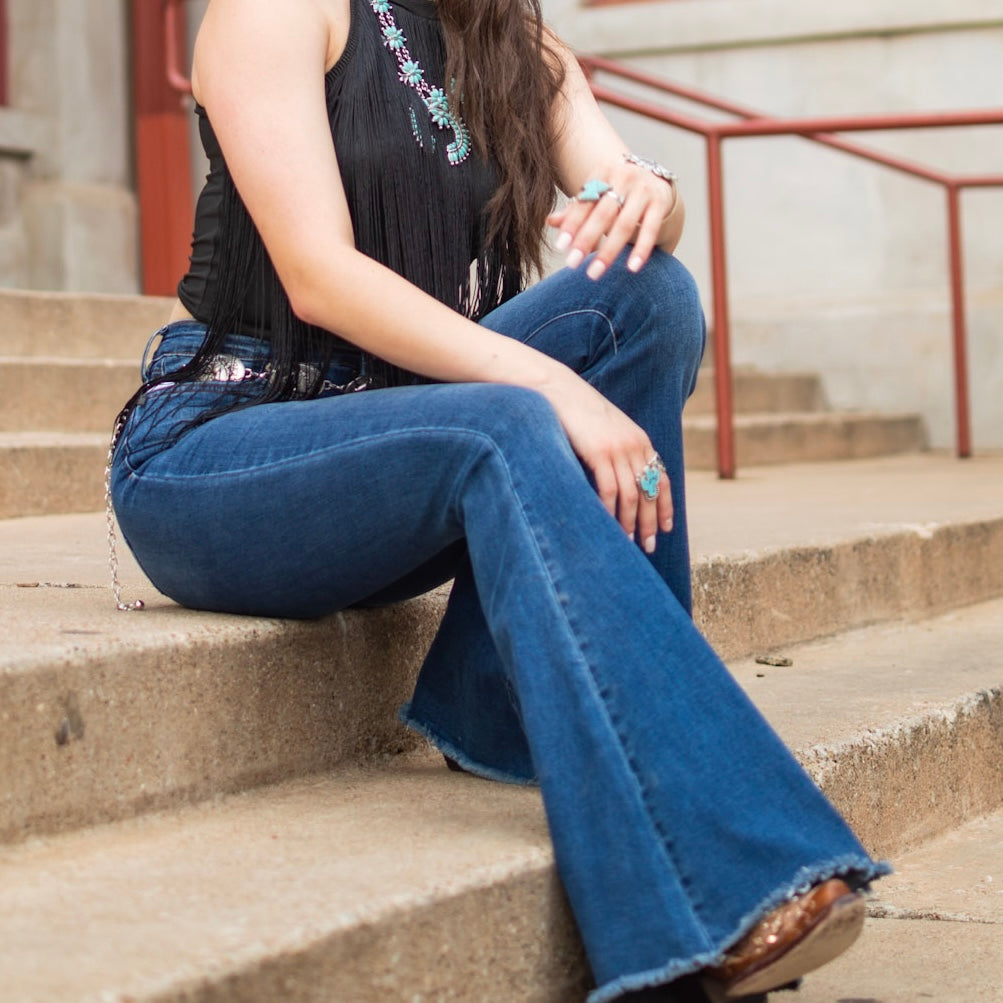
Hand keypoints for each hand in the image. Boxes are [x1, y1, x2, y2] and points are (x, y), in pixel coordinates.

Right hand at [540, 370, 672, 551]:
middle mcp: (635, 446)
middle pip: (649, 492)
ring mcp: (618, 449)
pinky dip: (609, 510)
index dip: (665, 506)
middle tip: (648, 546)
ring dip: (630, 522)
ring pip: (632, 494)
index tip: (666, 528)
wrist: (560, 390)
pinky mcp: (599, 452)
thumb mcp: (607, 431)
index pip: (662, 479)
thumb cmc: (579, 413)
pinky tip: (607, 525)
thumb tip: (621, 482)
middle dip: (651, 522)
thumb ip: (619, 452)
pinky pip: (609, 489)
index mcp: (641, 441)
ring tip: (628, 542)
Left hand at [547, 159, 678, 279]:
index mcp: (602, 173)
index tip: (560, 247)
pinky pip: (650, 229)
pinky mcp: (660, 202)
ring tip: (594, 273)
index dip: (572, 224)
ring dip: (609, 251)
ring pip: (624, 224)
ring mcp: (644, 189)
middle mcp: (623, 177)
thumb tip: (549, 221)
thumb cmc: (617, 192)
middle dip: (586, 240)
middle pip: (602, 214)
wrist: (655, 179)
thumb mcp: (597, 195)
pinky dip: (641, 249)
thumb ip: (576, 210)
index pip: (584, 202)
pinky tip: (632, 268)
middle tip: (572, 264)